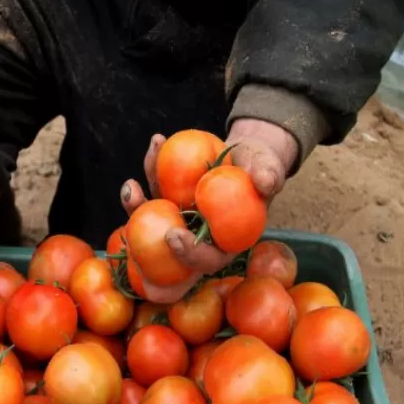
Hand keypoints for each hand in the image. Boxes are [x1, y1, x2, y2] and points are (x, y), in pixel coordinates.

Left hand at [120, 119, 298, 302]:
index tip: (173, 237)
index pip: (207, 260)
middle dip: (144, 244)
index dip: (188, 255)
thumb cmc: (260, 169)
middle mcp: (197, 237)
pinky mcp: (166, 198)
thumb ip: (270, 176)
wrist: (246, 156)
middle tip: (136, 222)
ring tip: (133, 185)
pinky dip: (151, 167)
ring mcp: (178, 219)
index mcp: (224, 243)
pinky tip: (156, 143)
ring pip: (150, 220)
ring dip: (136, 205)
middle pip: (167, 251)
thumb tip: (266, 183)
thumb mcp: (269, 170)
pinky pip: (154, 187)